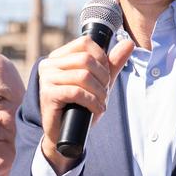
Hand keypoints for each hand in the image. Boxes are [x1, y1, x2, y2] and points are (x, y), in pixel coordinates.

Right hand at [38, 35, 133, 174]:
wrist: (65, 133)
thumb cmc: (81, 105)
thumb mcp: (100, 81)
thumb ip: (113, 62)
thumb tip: (129, 43)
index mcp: (59, 56)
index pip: (85, 42)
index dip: (102, 58)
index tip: (105, 75)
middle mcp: (49, 64)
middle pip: (86, 59)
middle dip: (103, 77)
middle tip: (105, 92)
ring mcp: (46, 79)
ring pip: (83, 76)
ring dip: (99, 92)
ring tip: (101, 102)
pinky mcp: (48, 95)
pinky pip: (76, 92)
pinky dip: (92, 102)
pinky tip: (96, 109)